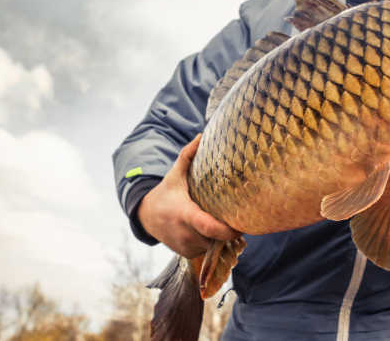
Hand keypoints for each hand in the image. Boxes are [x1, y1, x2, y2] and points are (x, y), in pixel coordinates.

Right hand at [138, 134, 239, 257]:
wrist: (146, 216)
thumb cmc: (166, 193)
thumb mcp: (175, 174)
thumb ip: (187, 155)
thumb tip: (201, 135)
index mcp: (185, 214)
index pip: (210, 227)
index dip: (228, 230)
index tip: (242, 224)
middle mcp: (185, 234)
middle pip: (216, 238)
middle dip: (228, 230)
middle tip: (241, 217)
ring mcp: (186, 246)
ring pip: (213, 245)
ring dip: (220, 237)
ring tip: (226, 222)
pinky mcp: (187, 254)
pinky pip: (207, 250)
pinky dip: (211, 242)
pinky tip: (212, 230)